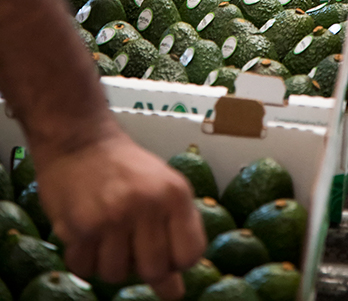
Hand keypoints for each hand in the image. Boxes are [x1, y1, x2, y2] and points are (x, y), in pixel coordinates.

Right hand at [36, 130, 205, 297]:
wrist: (80, 139)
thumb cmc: (124, 168)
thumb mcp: (161, 188)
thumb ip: (173, 236)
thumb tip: (176, 294)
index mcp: (175, 193)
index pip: (190, 255)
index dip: (176, 261)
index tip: (163, 250)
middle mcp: (148, 203)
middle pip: (154, 271)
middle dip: (140, 265)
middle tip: (129, 240)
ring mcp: (114, 215)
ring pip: (116, 275)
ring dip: (108, 262)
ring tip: (105, 232)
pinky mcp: (82, 225)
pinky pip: (85, 267)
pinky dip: (83, 258)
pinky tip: (85, 232)